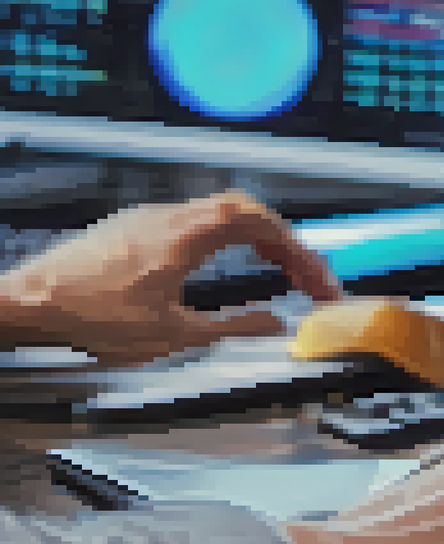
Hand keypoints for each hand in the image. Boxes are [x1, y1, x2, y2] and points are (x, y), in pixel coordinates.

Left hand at [0, 190, 342, 364]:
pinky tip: (222, 263)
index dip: (297, 249)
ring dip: (254, 236)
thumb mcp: (173, 334)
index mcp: (185, 236)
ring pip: (217, 211)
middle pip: (243, 209)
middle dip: (283, 239)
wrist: (26, 302)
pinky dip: (224, 238)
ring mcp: (147, 219)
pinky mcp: (130, 230)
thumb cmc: (88, 315)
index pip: (259, 223)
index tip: (315, 279)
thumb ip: (232, 328)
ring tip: (274, 266)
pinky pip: (192, 221)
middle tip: (303, 271)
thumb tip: (272, 325)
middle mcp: (168, 218)